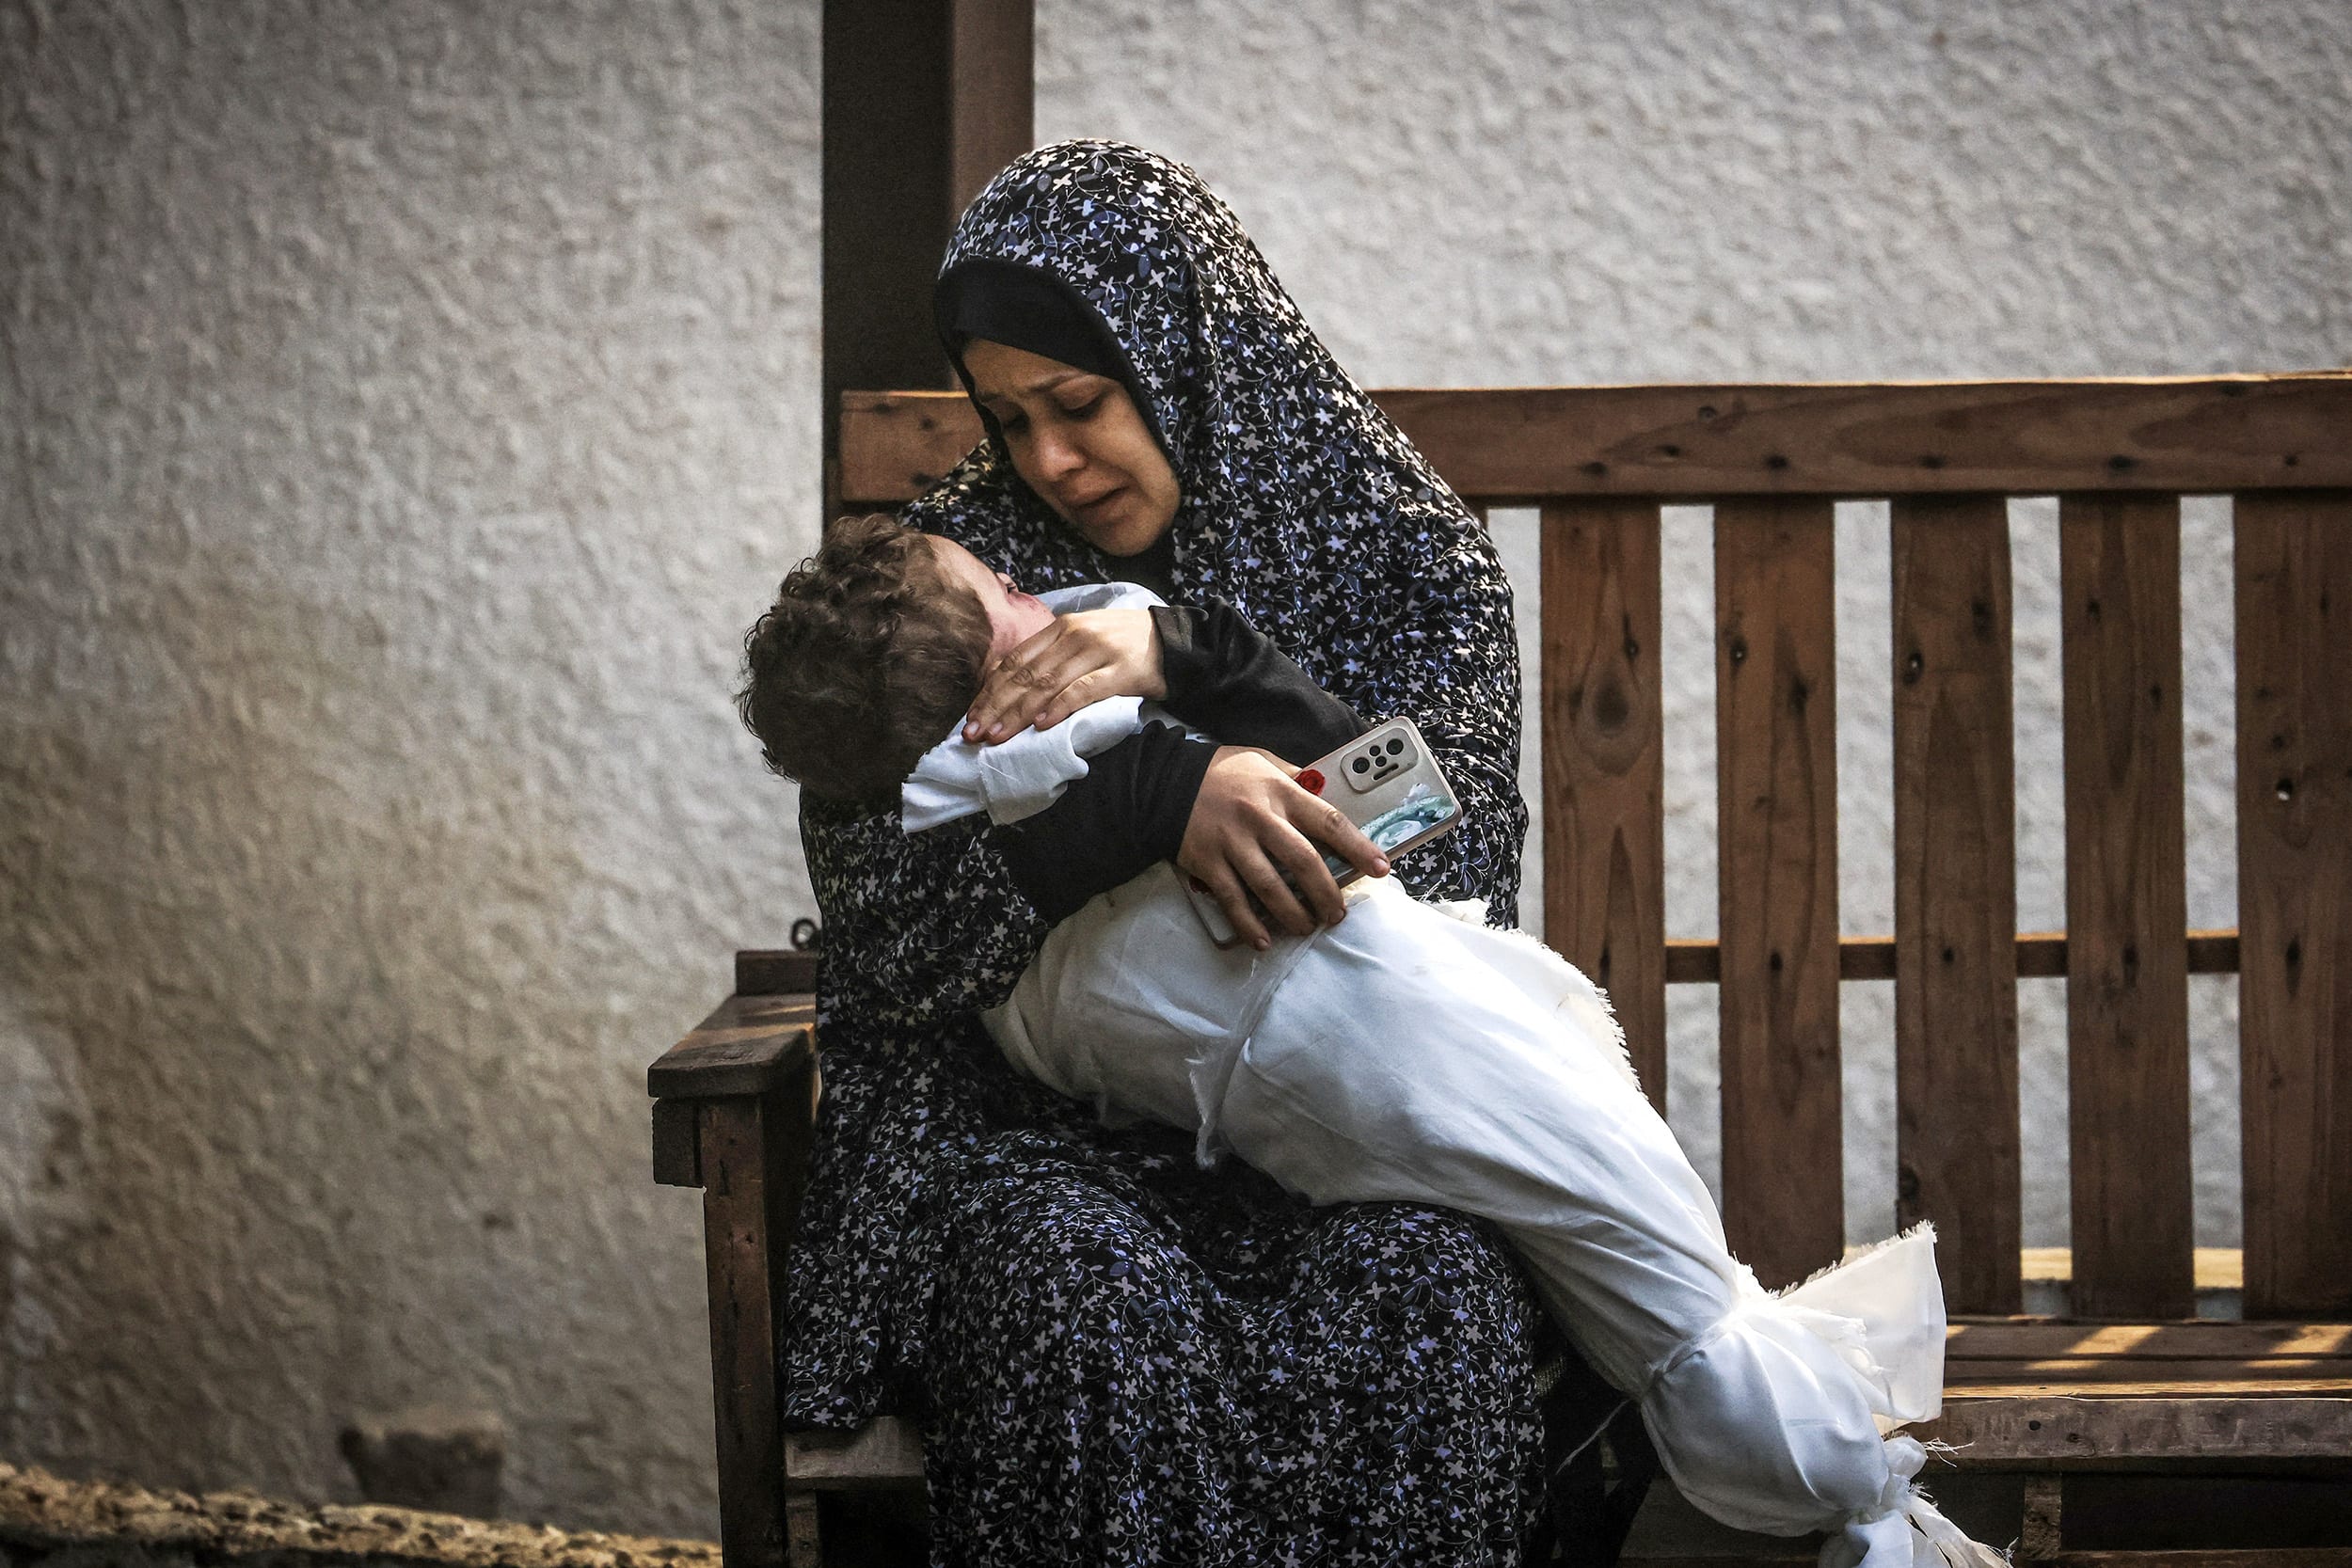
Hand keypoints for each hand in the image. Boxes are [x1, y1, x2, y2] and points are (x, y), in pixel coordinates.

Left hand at [965, 609, 1165, 742]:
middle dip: (995, 706)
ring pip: (1047, 684)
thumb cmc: (1122, 645)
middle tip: (974, 734)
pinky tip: (1041, 725)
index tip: (970, 716)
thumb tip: (1010, 687)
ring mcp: (1097, 652)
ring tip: (998, 736)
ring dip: (1018, 713)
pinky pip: (1083, 690)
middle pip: (1025, 674)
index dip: (989, 690)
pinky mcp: (1120, 671)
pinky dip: (1059, 707)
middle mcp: (1074, 636)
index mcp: (1061, 628)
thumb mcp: (1082, 640)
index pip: (1015, 661)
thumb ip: (1051, 657)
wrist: (1173, 641)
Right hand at [1178, 747, 1388, 949]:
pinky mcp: (1208, 862)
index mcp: (1279, 792)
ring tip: (1307, 928)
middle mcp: (1259, 818)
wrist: (1163, 782)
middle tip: (1338, 914)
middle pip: (1303, 861)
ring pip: (1270, 887)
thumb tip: (1326, 794)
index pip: (1328, 821)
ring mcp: (1232, 842)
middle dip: (1327, 894)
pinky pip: (1232, 899)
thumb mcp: (1263, 760)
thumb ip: (1295, 778)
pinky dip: (1249, 924)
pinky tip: (1263, 940)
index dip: (1357, 847)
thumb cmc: (1222, 771)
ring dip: (1293, 914)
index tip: (1379, 868)